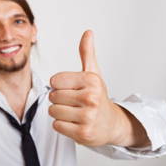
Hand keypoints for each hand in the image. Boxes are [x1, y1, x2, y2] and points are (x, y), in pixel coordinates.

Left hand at [48, 30, 147, 146]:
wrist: (112, 124)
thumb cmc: (97, 97)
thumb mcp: (93, 74)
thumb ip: (87, 53)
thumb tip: (88, 32)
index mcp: (91, 80)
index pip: (54, 81)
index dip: (59, 86)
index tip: (72, 89)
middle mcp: (91, 98)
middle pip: (52, 97)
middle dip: (59, 100)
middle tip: (74, 103)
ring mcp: (88, 117)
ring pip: (53, 111)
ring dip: (59, 114)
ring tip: (74, 113)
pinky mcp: (83, 133)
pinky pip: (56, 125)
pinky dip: (62, 126)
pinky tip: (75, 124)